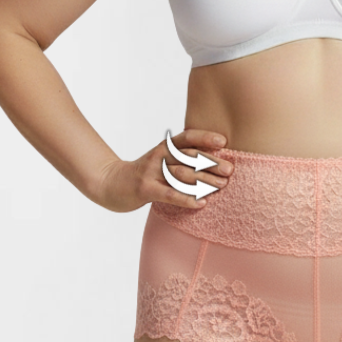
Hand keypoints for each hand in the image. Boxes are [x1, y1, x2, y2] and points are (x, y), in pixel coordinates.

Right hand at [93, 128, 232, 212]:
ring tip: (222, 186)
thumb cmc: (145, 173)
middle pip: (189, 157)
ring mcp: (151, 172)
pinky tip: (201, 203)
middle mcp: (159, 156)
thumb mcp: (161, 160)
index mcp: (164, 147)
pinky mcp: (145, 189)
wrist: (111, 184)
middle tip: (230, 170)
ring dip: (204, 180)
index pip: (187, 138)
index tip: (224, 143)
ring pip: (182, 175)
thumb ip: (182, 158)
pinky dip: (186, 199)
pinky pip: (169, 194)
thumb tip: (217, 160)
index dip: (205, 138)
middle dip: (211, 162)